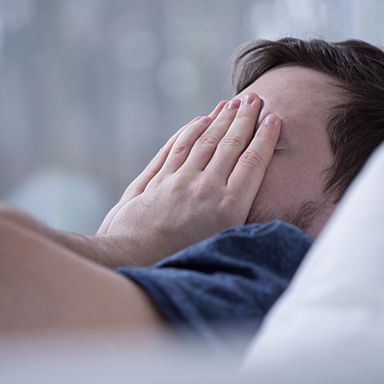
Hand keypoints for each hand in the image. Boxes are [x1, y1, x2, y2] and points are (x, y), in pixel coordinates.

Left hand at [97, 93, 280, 265]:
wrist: (134, 259)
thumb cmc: (181, 260)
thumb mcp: (220, 245)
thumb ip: (237, 217)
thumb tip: (253, 195)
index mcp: (228, 208)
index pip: (252, 163)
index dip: (264, 138)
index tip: (273, 119)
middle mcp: (206, 188)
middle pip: (230, 145)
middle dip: (244, 119)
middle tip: (254, 99)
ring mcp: (180, 181)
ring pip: (205, 141)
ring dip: (220, 119)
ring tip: (231, 103)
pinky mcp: (159, 179)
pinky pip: (178, 147)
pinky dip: (190, 130)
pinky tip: (200, 119)